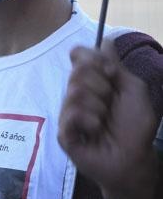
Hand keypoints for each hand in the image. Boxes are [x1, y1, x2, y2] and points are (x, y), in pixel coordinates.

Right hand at [58, 40, 159, 198]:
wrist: (134, 159)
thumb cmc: (135, 126)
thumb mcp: (133, 90)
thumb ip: (116, 65)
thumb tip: (105, 40)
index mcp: (92, 83)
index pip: (79, 56)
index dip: (92, 58)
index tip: (110, 72)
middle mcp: (76, 95)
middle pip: (78, 71)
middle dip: (102, 86)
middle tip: (110, 103)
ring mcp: (68, 114)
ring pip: (75, 92)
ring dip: (99, 106)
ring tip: (104, 122)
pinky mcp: (64, 133)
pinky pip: (70, 115)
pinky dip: (89, 120)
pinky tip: (95, 130)